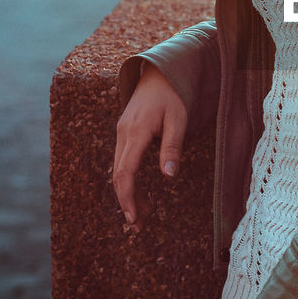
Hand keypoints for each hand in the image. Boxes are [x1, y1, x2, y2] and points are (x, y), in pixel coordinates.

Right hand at [113, 64, 187, 227]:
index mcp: (136, 132)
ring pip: (118, 169)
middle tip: (138, 226)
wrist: (160, 72)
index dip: (127, 197)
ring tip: (142, 214)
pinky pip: (122, 161)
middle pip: (118, 175)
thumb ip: (172, 147)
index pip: (125, 172)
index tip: (134, 218)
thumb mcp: (179, 119)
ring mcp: (121, 132)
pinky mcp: (125, 132)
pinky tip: (139, 192)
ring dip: (128, 192)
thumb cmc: (173, 95)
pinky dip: (128, 179)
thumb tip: (168, 176)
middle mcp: (123, 133)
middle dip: (127, 201)